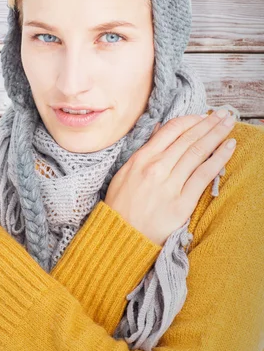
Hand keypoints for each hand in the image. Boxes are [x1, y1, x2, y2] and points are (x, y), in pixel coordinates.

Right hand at [104, 111, 236, 245]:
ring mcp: (170, 185)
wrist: (121, 236)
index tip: (203, 116)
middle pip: (188, 138)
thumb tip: (160, 130)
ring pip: (198, 152)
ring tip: (229, 124)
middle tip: (224, 114)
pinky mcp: (181, 203)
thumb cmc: (121, 205)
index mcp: (142, 158)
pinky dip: (218, 159)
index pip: (171, 130)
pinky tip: (229, 147)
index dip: (190, 120)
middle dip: (209, 123)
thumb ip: (145, 150)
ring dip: (217, 135)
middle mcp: (156, 167)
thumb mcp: (125, 172)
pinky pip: (204, 175)